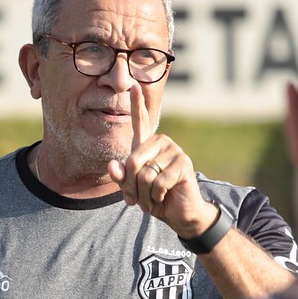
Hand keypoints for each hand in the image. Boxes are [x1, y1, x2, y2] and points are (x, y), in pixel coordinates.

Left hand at [108, 86, 216, 237]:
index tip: (135, 85)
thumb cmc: (154, 198)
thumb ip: (121, 177)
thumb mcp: (132, 190)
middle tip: (139, 198)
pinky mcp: (183, 164)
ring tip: (152, 198)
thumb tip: (113, 165)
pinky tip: (163, 196)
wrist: (179, 213)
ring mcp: (174, 151)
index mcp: (147, 145)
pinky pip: (158, 182)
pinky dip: (156, 196)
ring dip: (144, 194)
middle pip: (133, 161)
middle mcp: (161, 143)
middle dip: (132, 186)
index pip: (141, 121)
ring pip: (145, 174)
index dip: (137, 104)